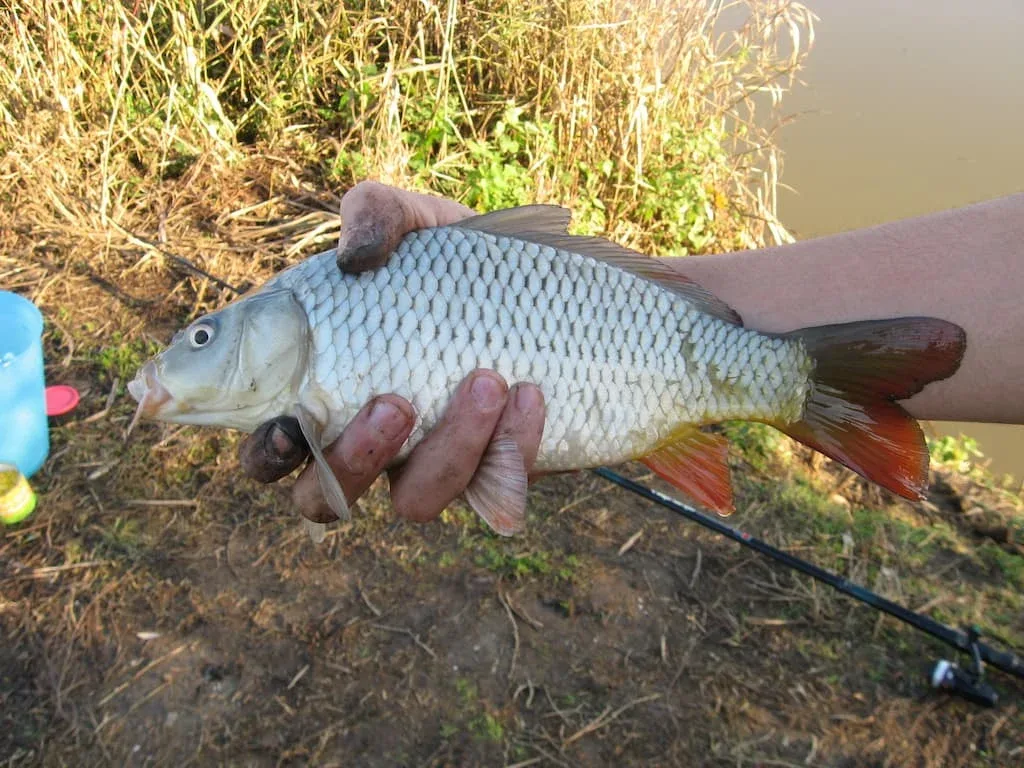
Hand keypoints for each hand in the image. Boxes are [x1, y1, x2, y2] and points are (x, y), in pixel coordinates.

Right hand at [238, 182, 545, 523]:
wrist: (544, 288)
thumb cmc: (451, 260)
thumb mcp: (413, 219)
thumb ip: (373, 214)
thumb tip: (355, 258)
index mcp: (322, 392)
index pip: (269, 448)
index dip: (265, 453)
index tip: (287, 425)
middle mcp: (367, 443)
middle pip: (325, 498)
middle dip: (353, 462)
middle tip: (394, 404)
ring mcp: (428, 465)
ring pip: (415, 501)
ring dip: (449, 449)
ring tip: (487, 380)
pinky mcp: (492, 474)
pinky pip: (494, 488)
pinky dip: (513, 444)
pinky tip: (530, 393)